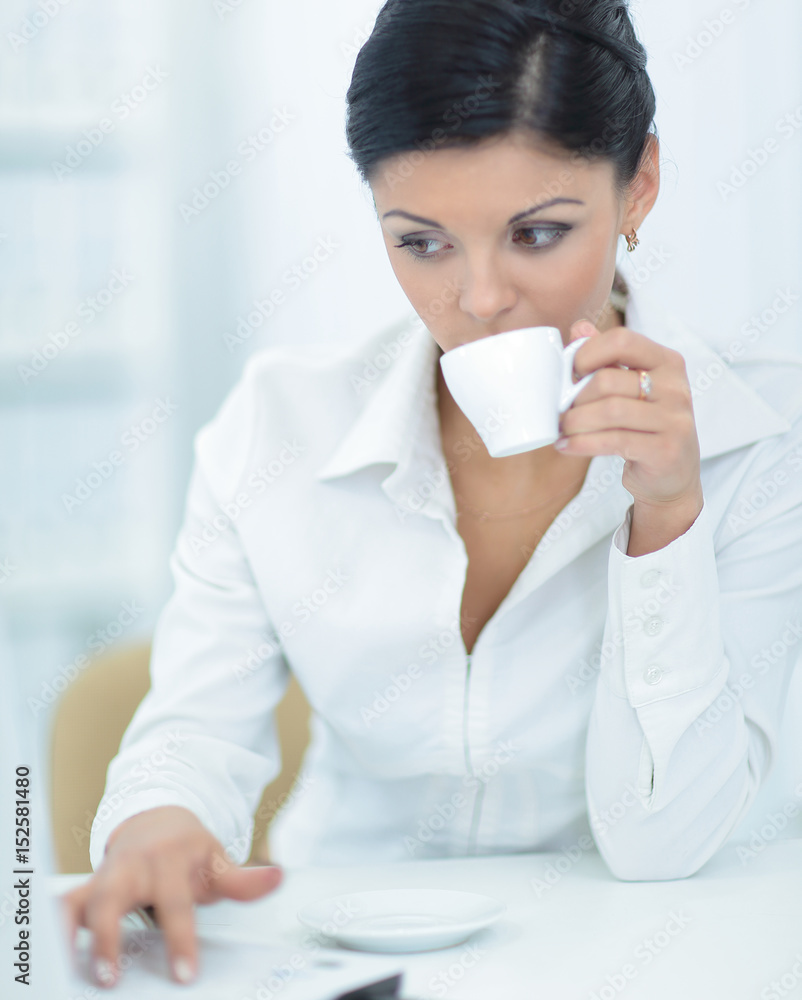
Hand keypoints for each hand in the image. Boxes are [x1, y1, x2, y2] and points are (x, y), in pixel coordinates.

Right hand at [59, 805, 282, 988]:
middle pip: (114, 896)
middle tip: (111, 978)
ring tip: (68, 973)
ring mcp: (105, 874)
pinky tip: (52, 958)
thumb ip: (244, 880)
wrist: (157, 818)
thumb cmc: (188, 849)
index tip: (183, 974)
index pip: (175, 902)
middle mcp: (133, 865)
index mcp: (170, 859)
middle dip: (108, 936)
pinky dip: (54, 928)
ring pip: (81, 899)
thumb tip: (278, 878)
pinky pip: (62, 905)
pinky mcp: (86, 887)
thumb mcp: (217, 860)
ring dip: (73, 935)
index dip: (180, 938)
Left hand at [556, 320, 703, 553]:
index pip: (622, 340)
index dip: (587, 353)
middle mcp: (676, 388)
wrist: (674, 476)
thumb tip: (578, 328)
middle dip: (575, 398)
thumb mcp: (633, 388)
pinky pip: (614, 441)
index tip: (571, 372)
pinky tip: (567, 445)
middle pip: (608, 381)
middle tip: (560, 410)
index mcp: (668, 362)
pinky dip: (582, 444)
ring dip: (575, 422)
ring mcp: (674, 420)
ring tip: (561, 429)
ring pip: (609, 412)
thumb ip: (608, 358)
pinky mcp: (666, 450)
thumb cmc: (646, 427)